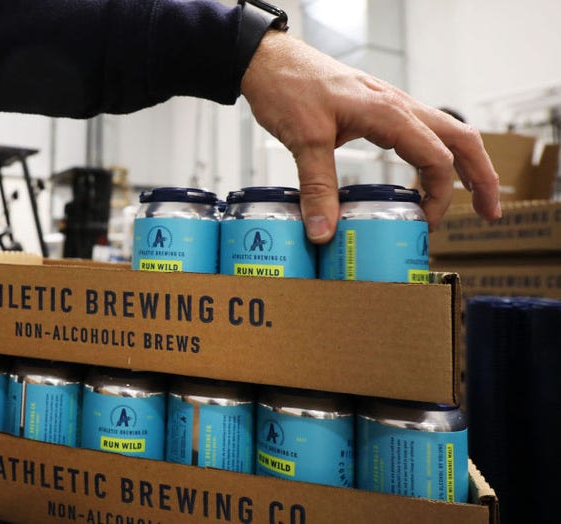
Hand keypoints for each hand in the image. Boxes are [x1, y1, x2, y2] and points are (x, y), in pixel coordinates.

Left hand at [240, 31, 500, 242]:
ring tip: (472, 195)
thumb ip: (317, 186)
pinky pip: (419, 130)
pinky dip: (434, 153)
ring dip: (462, 163)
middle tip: (489, 211)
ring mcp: (390, 105)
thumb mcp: (303, 140)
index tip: (426, 223)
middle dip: (479, 175)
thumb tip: (325, 232)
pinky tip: (426, 173)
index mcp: (389, 113)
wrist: (270, 60)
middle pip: (459, 139)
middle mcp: (398, 106)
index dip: (439, 195)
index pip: (436, 158)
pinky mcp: (376, 109)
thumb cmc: (288, 88)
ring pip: (444, 131)